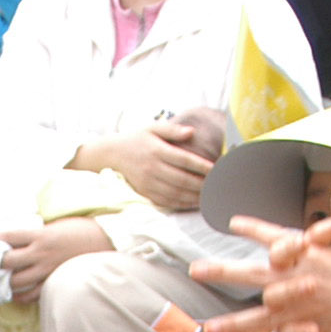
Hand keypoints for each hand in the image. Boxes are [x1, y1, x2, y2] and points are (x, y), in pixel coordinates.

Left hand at [0, 216, 112, 297]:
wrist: (106, 242)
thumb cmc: (81, 229)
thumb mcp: (56, 224)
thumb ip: (36, 233)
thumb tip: (16, 240)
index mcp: (41, 234)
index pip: (8, 236)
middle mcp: (41, 254)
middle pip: (7, 262)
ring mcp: (48, 271)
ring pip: (16, 282)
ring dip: (3, 282)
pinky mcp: (54, 283)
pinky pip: (32, 295)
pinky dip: (20, 296)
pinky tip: (13, 294)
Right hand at [81, 119, 216, 213]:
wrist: (113, 154)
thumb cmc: (137, 138)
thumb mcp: (153, 128)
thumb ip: (173, 130)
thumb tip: (191, 132)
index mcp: (156, 150)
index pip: (183, 160)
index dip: (201, 166)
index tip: (216, 169)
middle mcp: (152, 168)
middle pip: (182, 179)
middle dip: (201, 184)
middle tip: (217, 185)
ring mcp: (148, 182)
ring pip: (175, 193)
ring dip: (194, 196)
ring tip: (209, 195)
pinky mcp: (145, 192)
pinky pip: (167, 201)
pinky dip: (182, 203)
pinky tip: (194, 202)